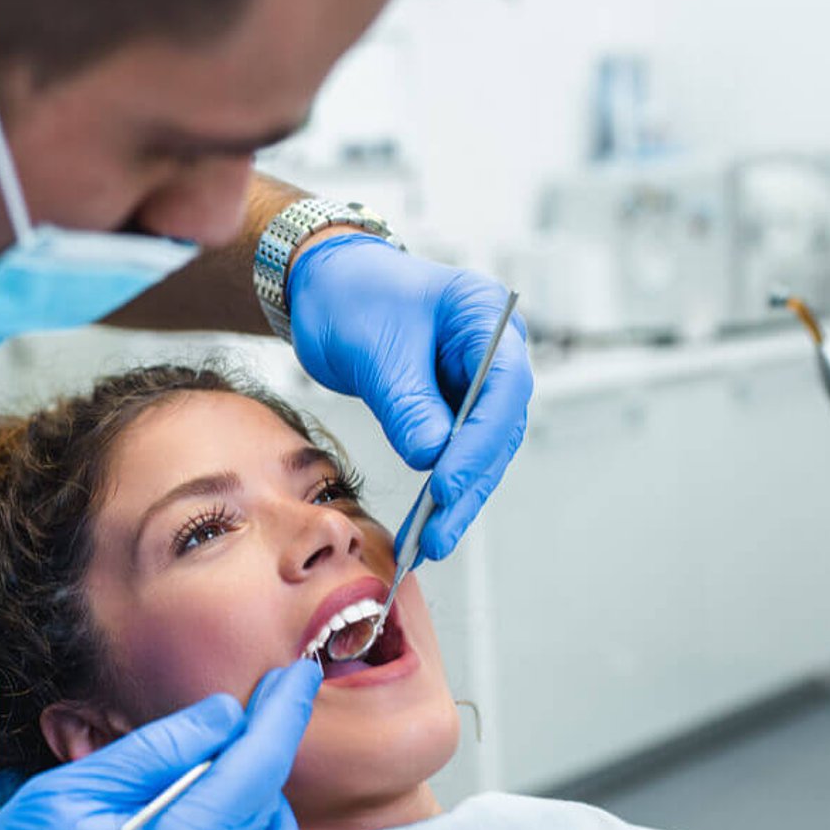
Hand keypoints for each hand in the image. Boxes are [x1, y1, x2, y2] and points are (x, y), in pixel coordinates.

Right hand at [0, 661, 321, 829]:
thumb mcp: (68, 797)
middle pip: (269, 803)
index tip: (299, 675)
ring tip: (193, 801)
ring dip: (251, 813)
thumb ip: (155, 751)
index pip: (262, 759)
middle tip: (200, 747)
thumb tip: (222, 716)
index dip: (285, 710)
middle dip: (247, 761)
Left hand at [287, 233, 531, 560]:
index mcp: (486, 316)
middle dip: (469, 483)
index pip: (503, 386)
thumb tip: (431, 459)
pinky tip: (424, 526)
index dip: (479, 441)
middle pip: (498, 427)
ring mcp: (476, 382)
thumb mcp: (374, 349)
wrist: (326, 287)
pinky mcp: (453, 407)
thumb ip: (406, 402)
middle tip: (439, 532)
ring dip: (457, 499)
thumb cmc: (350, 296)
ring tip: (430, 543)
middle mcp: (494, 351)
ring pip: (481, 450)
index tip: (447, 483)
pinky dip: (441, 490)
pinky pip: (455, 453)